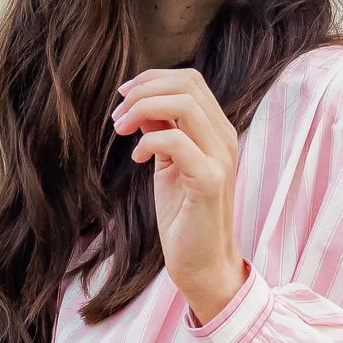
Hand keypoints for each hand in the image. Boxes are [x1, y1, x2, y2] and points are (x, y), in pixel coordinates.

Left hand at [113, 67, 245, 323]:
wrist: (202, 263)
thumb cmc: (183, 216)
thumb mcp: (167, 165)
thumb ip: (160, 131)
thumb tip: (139, 104)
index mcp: (216, 131)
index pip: (189, 80)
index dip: (152, 79)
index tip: (123, 98)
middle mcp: (224, 138)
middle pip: (187, 83)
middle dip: (143, 90)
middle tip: (118, 115)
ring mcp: (220, 158)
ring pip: (184, 103)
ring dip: (143, 109)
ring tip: (121, 129)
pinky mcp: (210, 180)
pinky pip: (177, 141)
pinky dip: (149, 142)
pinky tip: (138, 160)